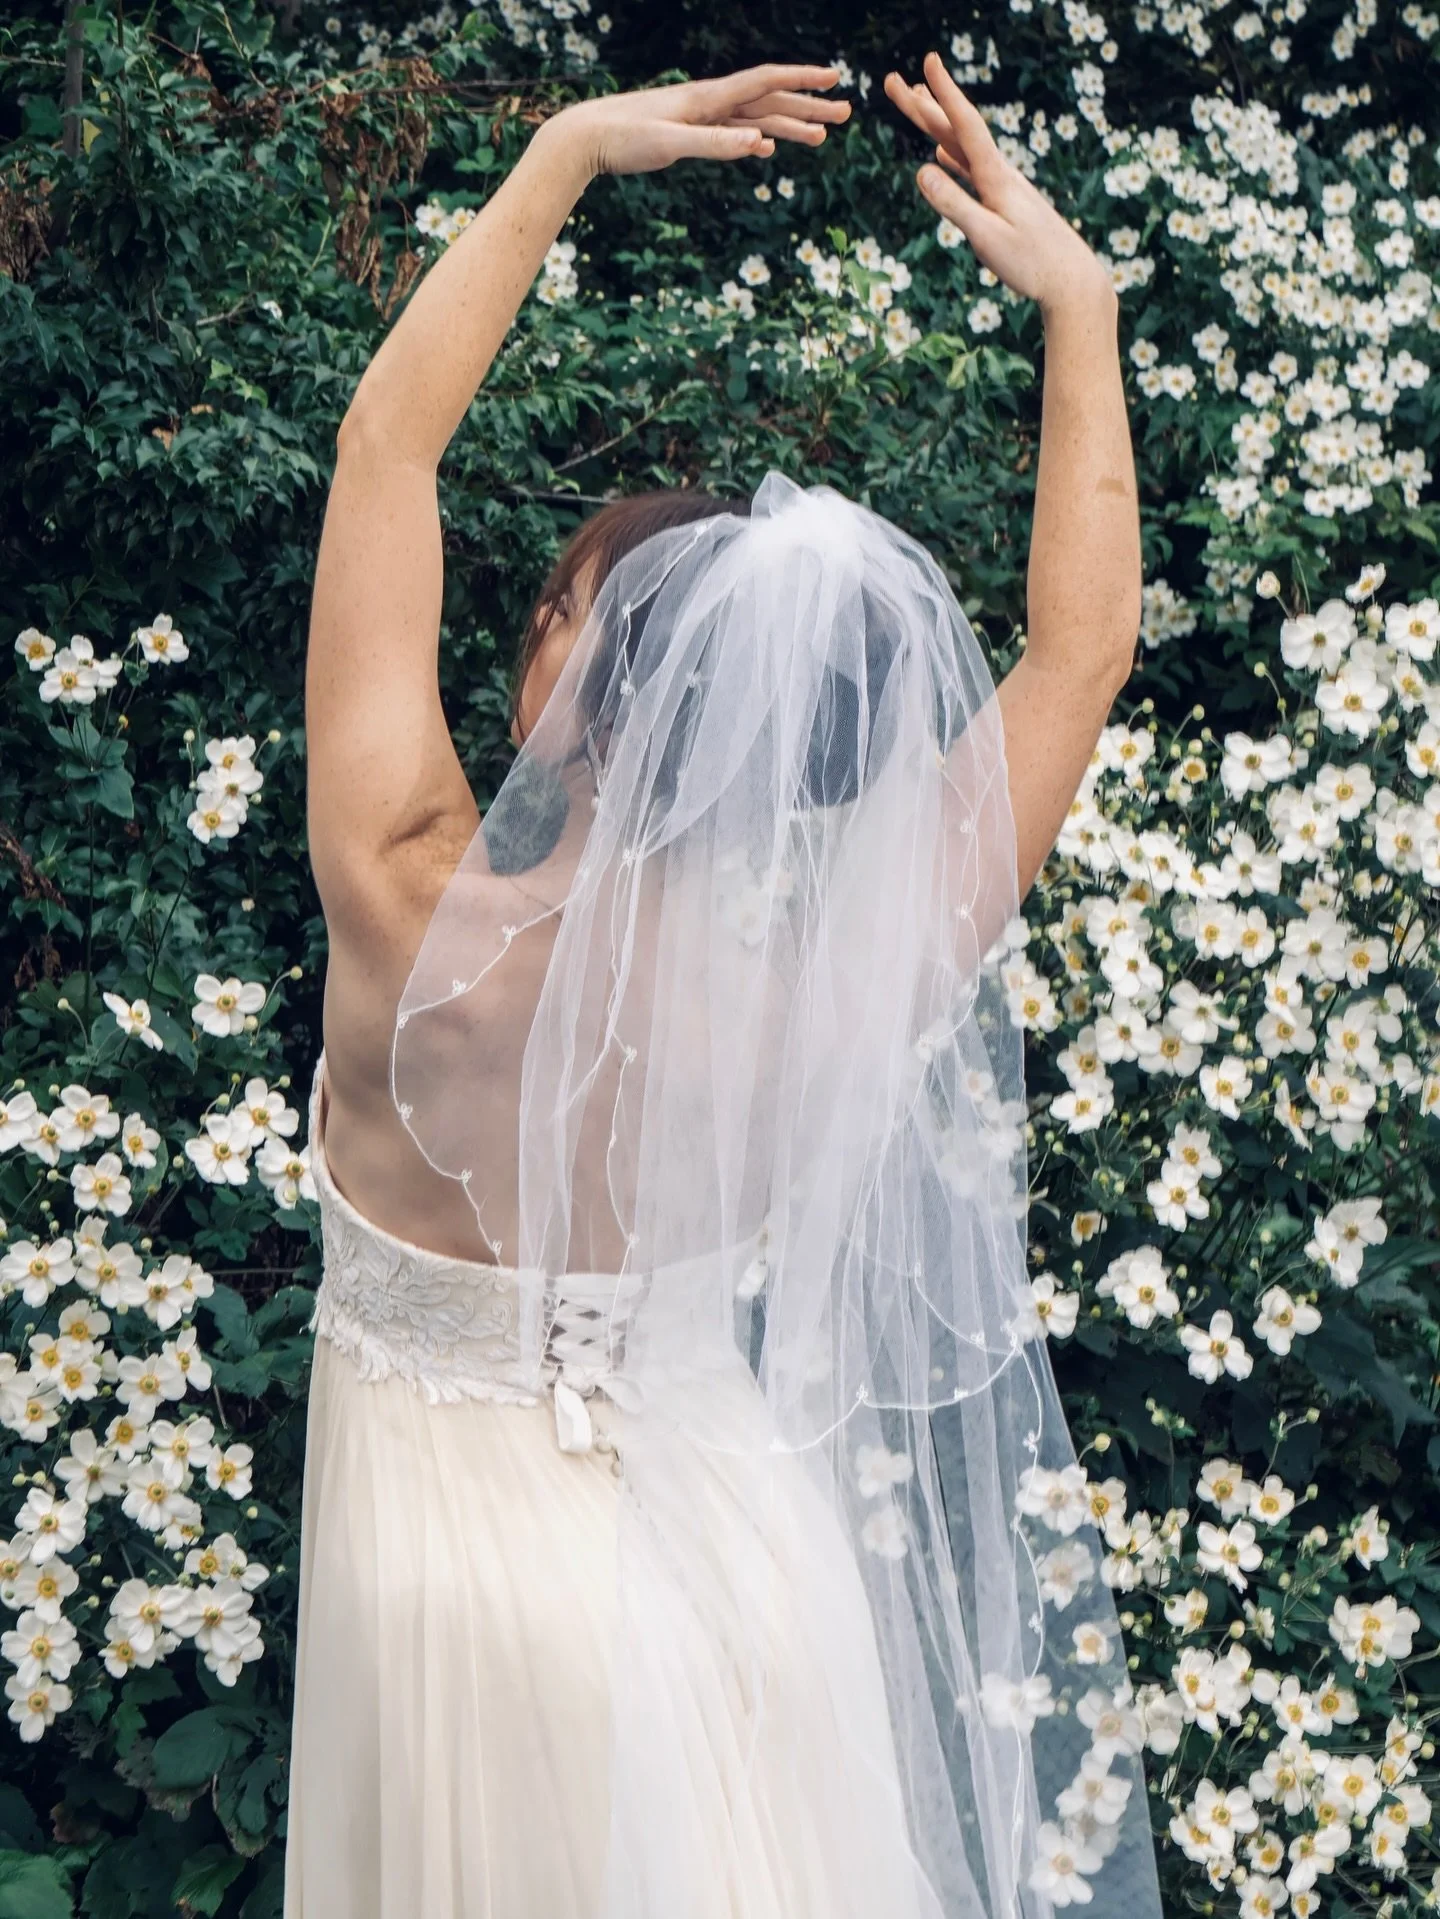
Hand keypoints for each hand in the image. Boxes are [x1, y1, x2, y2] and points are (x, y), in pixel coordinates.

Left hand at [543, 63, 851, 180]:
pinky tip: (768, 147)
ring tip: (822, 136)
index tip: (835, 78)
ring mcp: (701, 118)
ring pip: (755, 118)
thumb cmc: (623, 138)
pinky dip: (756, 138)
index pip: (765, 82)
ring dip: (790, 125)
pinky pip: (733, 133)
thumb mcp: (670, 144)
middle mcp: (709, 103)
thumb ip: (715, 145)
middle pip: (770, 100)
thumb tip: (760, 143)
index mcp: (708, 99)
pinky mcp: (689, 133)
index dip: (802, 80)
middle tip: (845, 114)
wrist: (586, 137)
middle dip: (809, 106)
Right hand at [884, 53, 1113, 317]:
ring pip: (960, 147)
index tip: (928, 61)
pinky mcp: (1004, 202)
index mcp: (995, 178)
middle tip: (894, 81)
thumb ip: (955, 204)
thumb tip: (922, 170)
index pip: (965, 126)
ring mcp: (1002, 187)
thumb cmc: (1031, 264)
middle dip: (924, 104)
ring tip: (915, 104)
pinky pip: (970, 170)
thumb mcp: (988, 237)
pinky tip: (942, 155)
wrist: (1072, 280)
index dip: (945, 93)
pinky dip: (952, 157)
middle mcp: (999, 174)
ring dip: (935, 124)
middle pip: (956, 130)